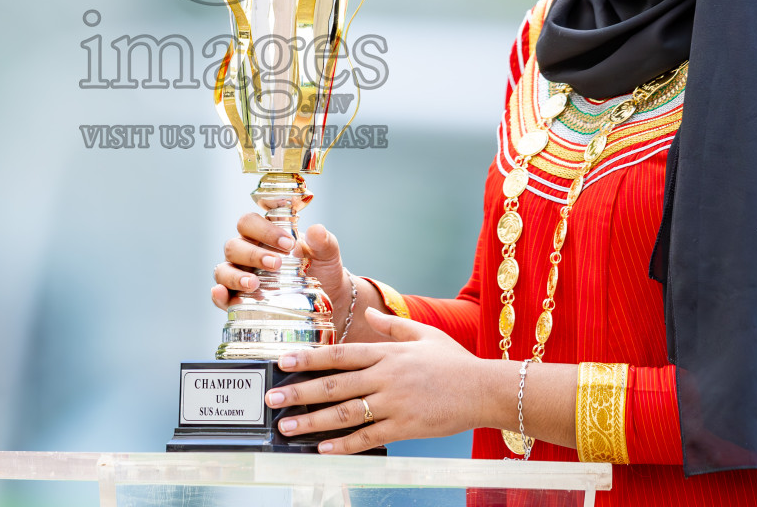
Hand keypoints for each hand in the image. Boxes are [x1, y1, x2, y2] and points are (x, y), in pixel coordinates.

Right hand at [210, 217, 350, 322]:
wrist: (328, 303)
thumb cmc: (321, 271)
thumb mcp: (326, 256)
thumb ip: (323, 242)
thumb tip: (316, 230)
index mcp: (262, 236)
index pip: (249, 223)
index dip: (263, 230)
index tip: (288, 244)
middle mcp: (245, 254)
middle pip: (234, 246)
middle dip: (253, 254)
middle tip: (276, 264)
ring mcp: (238, 277)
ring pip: (223, 270)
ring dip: (236, 276)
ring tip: (255, 284)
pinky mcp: (236, 301)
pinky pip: (220, 297)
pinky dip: (219, 296)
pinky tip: (224, 295)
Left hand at [263, 307, 495, 453]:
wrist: (485, 389)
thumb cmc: (454, 362)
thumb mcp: (424, 333)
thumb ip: (392, 325)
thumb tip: (367, 308)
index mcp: (387, 353)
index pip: (340, 354)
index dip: (309, 358)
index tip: (282, 362)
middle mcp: (385, 376)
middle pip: (334, 385)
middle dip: (299, 393)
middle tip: (272, 400)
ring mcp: (394, 403)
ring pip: (345, 413)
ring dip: (312, 422)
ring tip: (287, 428)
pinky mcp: (405, 427)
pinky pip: (369, 437)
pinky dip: (344, 445)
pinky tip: (323, 449)